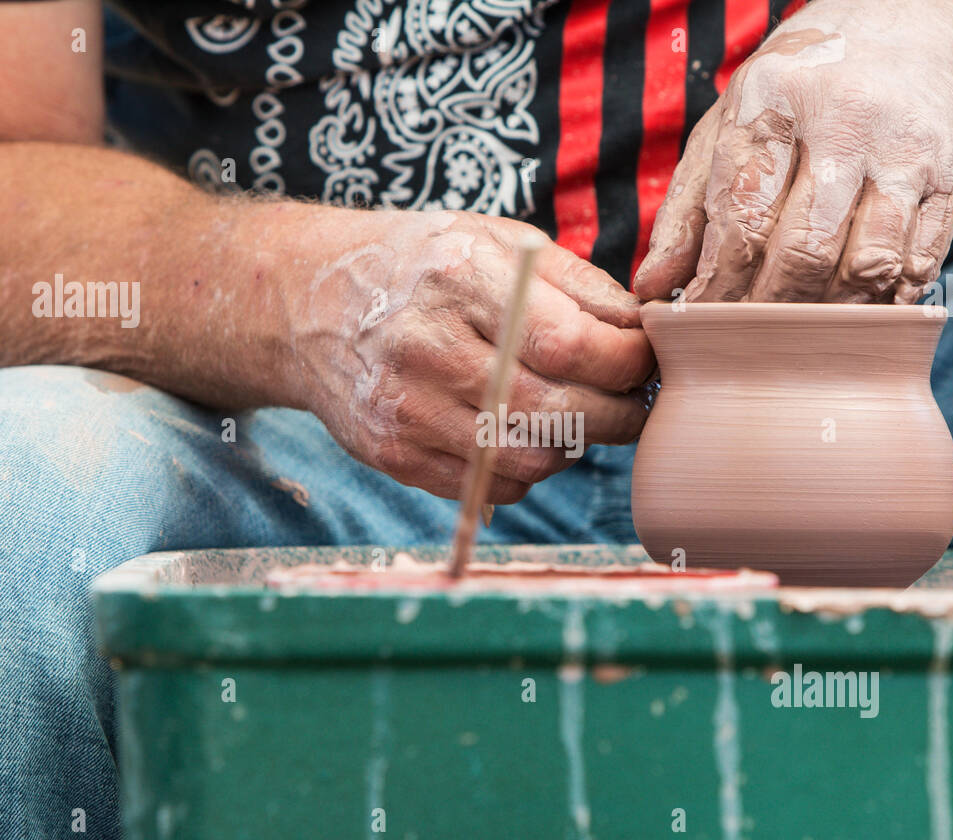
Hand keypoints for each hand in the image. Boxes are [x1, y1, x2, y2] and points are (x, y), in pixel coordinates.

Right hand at [291, 209, 653, 501]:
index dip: (625, 363)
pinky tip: (522, 433)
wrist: (306, 302)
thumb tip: (645, 333)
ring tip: (574, 415)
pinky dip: (525, 470)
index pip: (569, 343)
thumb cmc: (419, 265)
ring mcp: (404, 407)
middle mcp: (425, 345)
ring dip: (572, 446)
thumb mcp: (494, 240)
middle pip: (555, 409)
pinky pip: (491, 485)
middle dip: (616, 414)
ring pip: (529, 458)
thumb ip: (576, 283)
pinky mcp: (391, 453)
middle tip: (631, 402)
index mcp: (459, 277)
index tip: (644, 362)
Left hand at [634, 0, 952, 304]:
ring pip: (866, 265)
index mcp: (775, 98)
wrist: (923, 27)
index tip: (700, 324)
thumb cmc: (805, 89)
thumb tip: (652, 288)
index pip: (741, 219)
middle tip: (748, 339)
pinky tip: (855, 310)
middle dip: (769, 311)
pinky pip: (919, 263)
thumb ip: (688, 209)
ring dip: (829, 315)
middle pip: (803, 252)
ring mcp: (907, 149)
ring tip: (800, 332)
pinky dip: (883, 302)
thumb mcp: (732, 123)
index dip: (718, 288)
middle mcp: (846, 118)